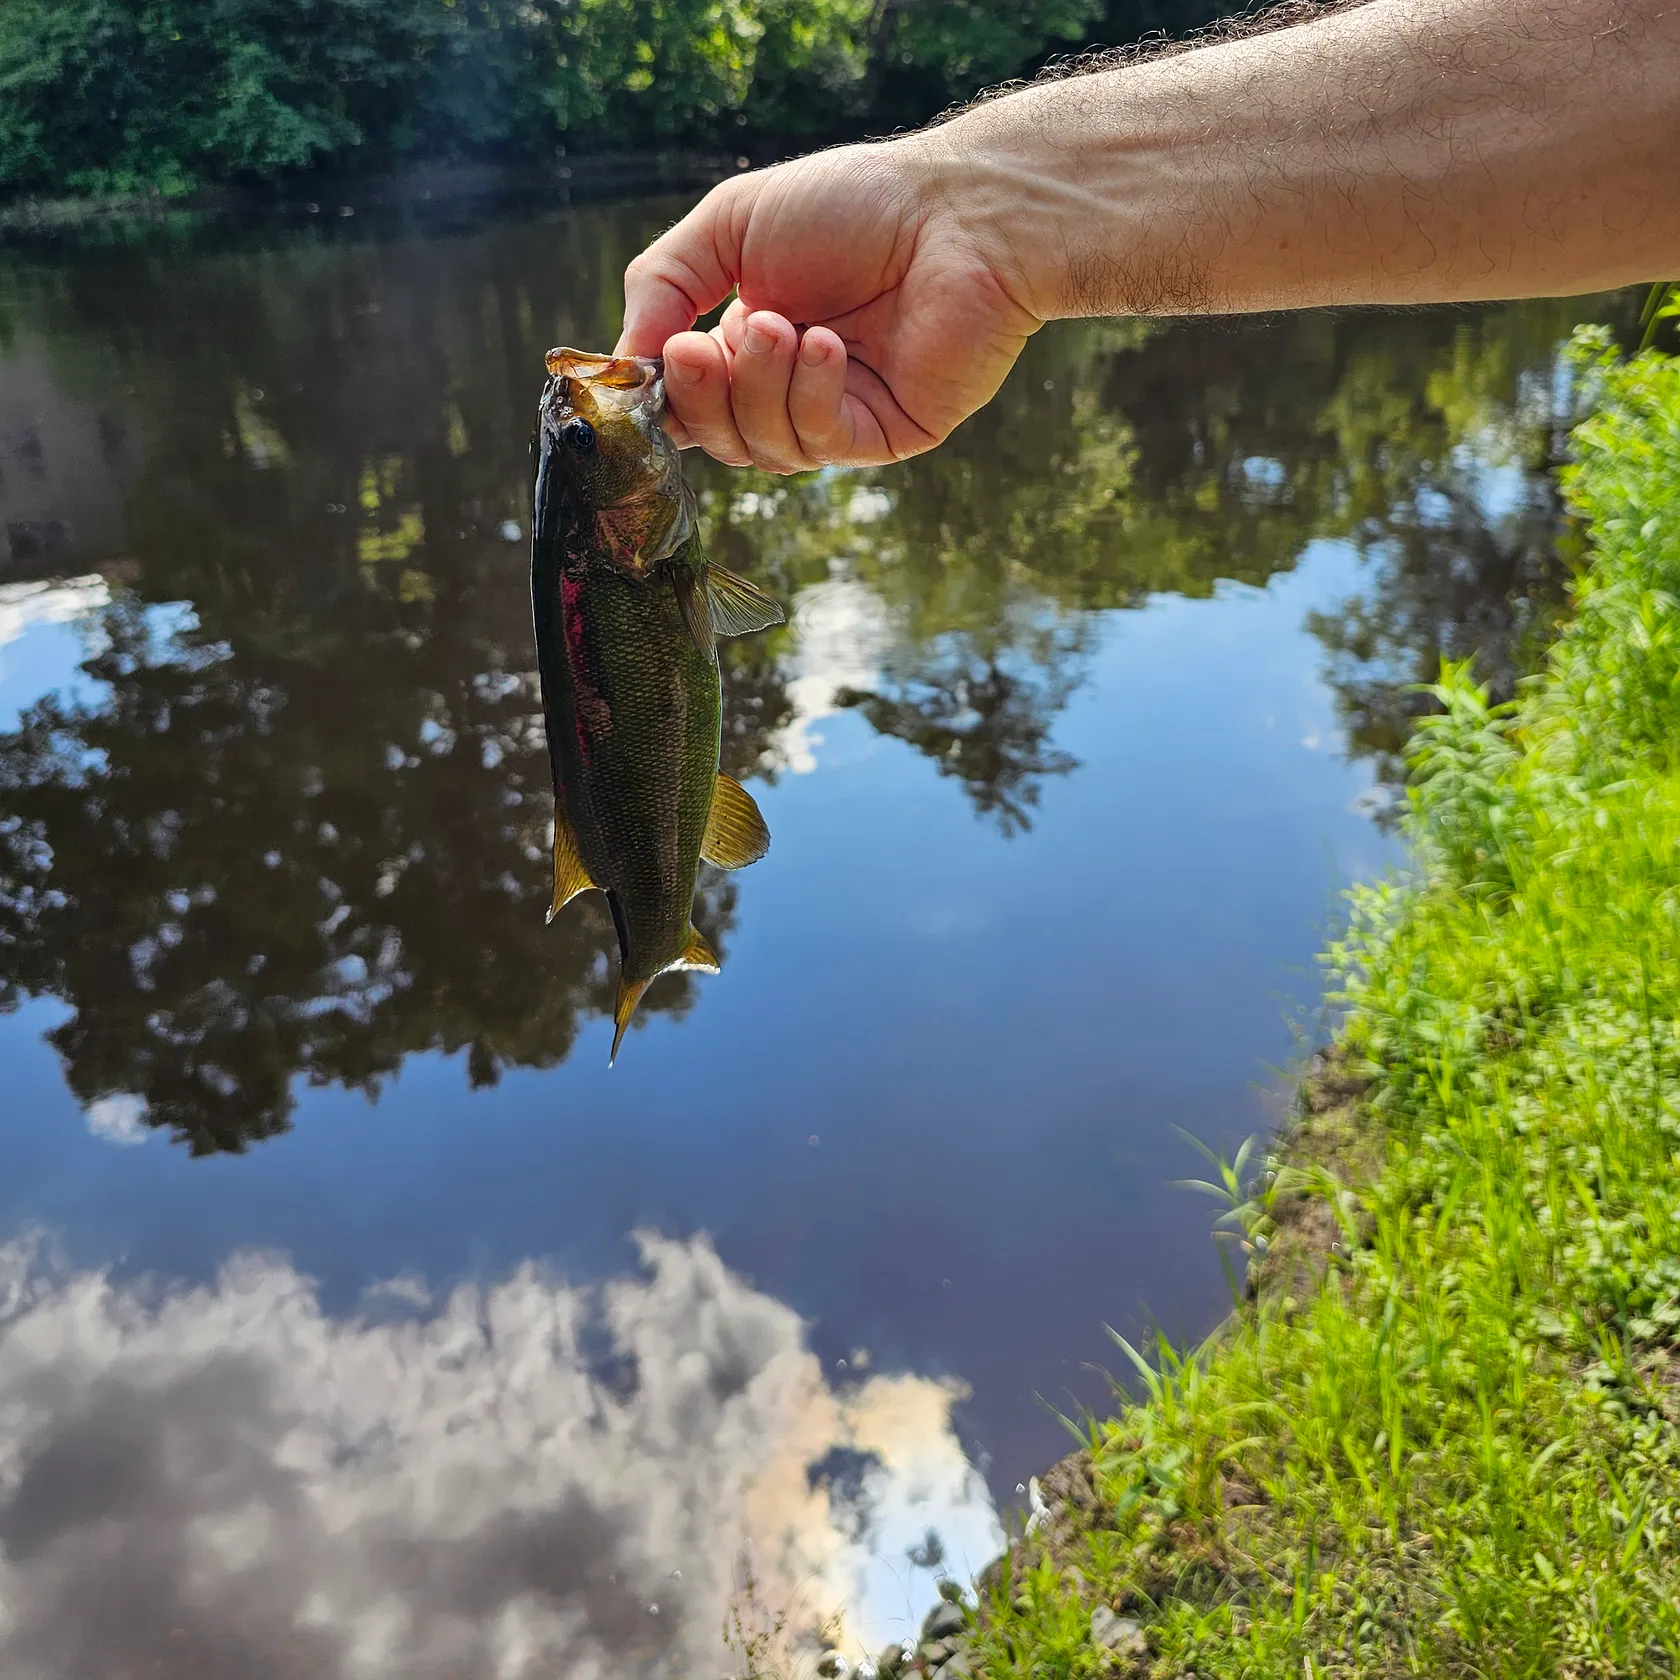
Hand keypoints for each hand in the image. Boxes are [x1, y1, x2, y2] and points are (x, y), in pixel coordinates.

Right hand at [615, 137, 1043, 471]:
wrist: (959, 213)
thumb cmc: (855, 205)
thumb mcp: (729, 225)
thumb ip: (662, 285)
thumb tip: (623, 363)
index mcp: (751, 339)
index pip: (688, 400)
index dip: (664, 394)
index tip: (649, 364)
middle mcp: (791, 385)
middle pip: (716, 436)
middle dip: (700, 397)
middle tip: (699, 347)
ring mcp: (839, 415)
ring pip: (763, 448)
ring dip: (757, 387)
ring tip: (784, 325)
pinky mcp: (884, 435)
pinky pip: (821, 443)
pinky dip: (810, 397)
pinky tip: (825, 348)